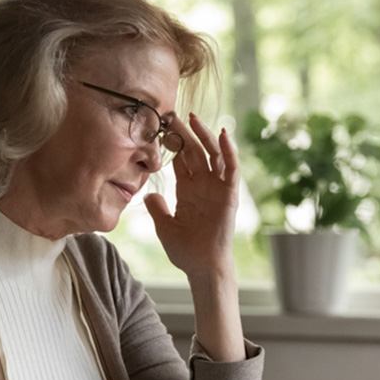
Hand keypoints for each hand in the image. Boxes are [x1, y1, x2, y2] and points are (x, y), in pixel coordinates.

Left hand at [145, 113, 239, 280]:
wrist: (202, 267)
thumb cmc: (186, 250)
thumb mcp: (164, 226)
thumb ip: (157, 208)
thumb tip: (148, 193)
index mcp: (188, 190)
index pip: (180, 159)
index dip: (171, 143)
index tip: (159, 125)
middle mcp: (204, 185)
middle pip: (195, 151)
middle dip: (184, 132)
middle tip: (172, 113)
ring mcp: (217, 188)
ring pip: (213, 154)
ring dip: (204, 134)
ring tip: (192, 117)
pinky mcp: (230, 194)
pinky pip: (231, 168)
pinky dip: (229, 150)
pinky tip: (222, 133)